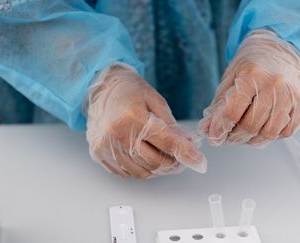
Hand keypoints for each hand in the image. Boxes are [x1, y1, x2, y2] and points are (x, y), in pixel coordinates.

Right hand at [86, 64, 206, 178]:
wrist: (101, 88)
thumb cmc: (130, 91)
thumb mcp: (156, 100)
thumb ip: (172, 125)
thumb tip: (188, 146)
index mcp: (133, 117)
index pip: (167, 143)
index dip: (187, 154)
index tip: (199, 162)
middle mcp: (117, 135)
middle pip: (156, 162)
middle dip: (173, 162)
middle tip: (180, 155)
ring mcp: (106, 147)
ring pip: (142, 172)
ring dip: (157, 167)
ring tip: (161, 153)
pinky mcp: (99, 154)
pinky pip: (127, 172)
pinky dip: (140, 167)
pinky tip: (142, 153)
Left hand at [199, 30, 299, 145]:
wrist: (281, 45)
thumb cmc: (252, 63)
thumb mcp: (230, 78)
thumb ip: (218, 105)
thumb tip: (207, 130)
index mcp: (252, 75)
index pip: (232, 113)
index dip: (220, 129)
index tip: (214, 135)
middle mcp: (274, 84)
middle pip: (250, 126)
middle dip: (234, 137)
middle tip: (228, 137)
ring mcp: (292, 94)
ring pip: (269, 133)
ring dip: (253, 140)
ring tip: (244, 135)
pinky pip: (287, 131)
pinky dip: (272, 136)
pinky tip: (263, 129)